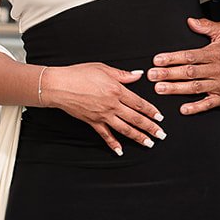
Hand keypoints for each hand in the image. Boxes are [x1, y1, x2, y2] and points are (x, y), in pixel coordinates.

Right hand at [42, 63, 165, 155]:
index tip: (160, 118)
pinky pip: (105, 135)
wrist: (58, 85)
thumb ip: (123, 74)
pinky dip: (113, 144)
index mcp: (117, 90)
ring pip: (124, 129)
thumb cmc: (79, 74)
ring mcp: (102, 115)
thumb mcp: (103, 68)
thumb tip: (138, 74)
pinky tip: (120, 151)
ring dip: (138, 137)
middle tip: (161, 135)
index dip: (151, 111)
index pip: (139, 103)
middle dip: (150, 128)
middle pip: (135, 118)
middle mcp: (112, 105)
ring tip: (149, 143)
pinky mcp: (92, 122)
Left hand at [148, 19, 219, 112]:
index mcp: (215, 54)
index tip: (158, 60)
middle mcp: (217, 70)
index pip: (190, 56)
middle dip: (169, 74)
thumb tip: (190, 21)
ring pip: (196, 87)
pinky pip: (209, 103)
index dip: (172, 58)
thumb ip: (207, 26)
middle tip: (152, 75)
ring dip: (176, 89)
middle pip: (189, 72)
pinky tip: (183, 108)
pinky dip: (196, 107)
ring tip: (160, 89)